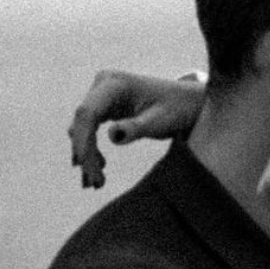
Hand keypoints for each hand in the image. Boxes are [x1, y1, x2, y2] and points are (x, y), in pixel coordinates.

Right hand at [69, 70, 205, 188]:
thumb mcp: (161, 120)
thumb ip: (137, 127)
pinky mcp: (103, 105)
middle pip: (83, 122)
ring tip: (96, 182)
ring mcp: (101, 94)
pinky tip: (100, 167)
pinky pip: (90, 128)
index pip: (88, 113)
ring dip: (87, 155)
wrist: (187, 102)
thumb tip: (113, 135)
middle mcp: (104, 84)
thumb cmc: (177, 110)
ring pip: (83, 128)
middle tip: (94, 183)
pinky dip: (92, 149)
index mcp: (116, 84)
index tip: (84, 165)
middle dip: (85, 154)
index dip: (82, 139)